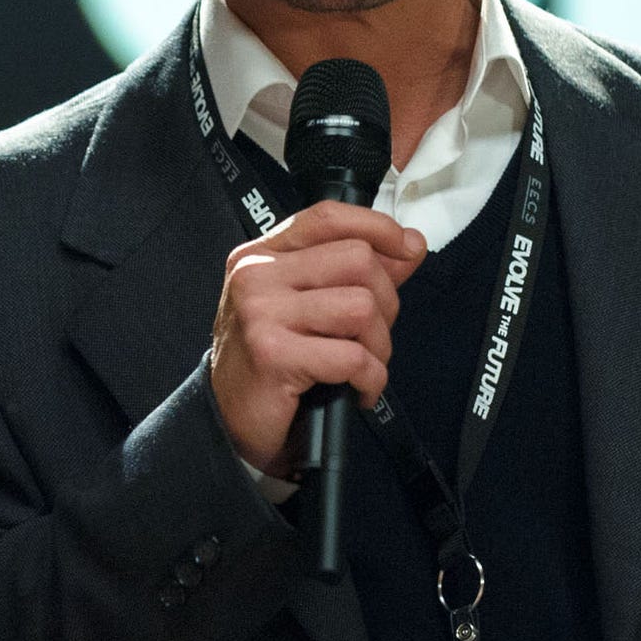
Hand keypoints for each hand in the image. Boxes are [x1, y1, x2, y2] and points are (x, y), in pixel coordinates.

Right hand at [207, 202, 427, 478]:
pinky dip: (371, 379)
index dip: (377, 226)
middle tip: (373, 336)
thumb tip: (410, 244)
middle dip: (386, 302)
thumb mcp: (307, 306)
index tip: (408, 246)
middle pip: (357, 260)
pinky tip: (359, 390)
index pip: (327, 218)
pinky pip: (353, 356)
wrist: (230, 422)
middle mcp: (257, 275)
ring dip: (379, 346)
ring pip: (362, 307)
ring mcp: (262, 313)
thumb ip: (355, 273)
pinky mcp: (273, 354)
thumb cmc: (272, 362)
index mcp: (262, 255)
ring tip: (364, 366)